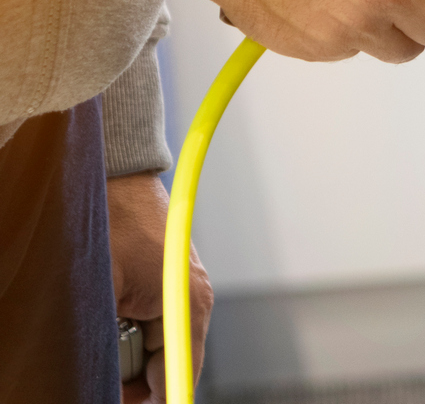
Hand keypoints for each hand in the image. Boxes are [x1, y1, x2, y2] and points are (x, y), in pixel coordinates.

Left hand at [109, 173, 212, 402]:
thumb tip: (115, 382)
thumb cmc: (113, 227)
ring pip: (153, 340)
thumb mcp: (106, 295)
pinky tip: (106, 310)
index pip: (181, 373)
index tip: (127, 402)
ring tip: (100, 323)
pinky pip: (149, 317)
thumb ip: (116, 347)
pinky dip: (126, 323)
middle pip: (165, 360)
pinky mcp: (167, 277)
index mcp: (189, 305)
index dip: (153, 396)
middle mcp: (193, 298)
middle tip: (97, 361)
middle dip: (131, 370)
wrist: (116, 176)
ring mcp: (182, 286)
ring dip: (124, 344)